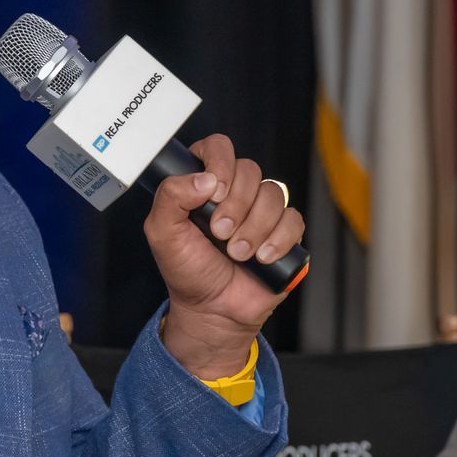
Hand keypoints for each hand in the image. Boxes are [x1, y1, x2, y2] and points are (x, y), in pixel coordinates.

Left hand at [143, 134, 303, 374]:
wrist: (213, 310)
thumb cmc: (187, 270)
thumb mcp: (162, 233)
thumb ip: (171, 197)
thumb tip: (205, 178)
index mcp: (204, 184)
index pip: (217, 147)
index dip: (220, 164)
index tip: (213, 193)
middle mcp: (235, 191)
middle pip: (249, 169)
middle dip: (235, 205)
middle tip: (219, 234)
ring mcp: (261, 210)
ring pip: (273, 194)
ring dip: (253, 228)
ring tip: (237, 253)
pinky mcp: (284, 232)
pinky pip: (293, 219)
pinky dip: (277, 240)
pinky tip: (261, 258)